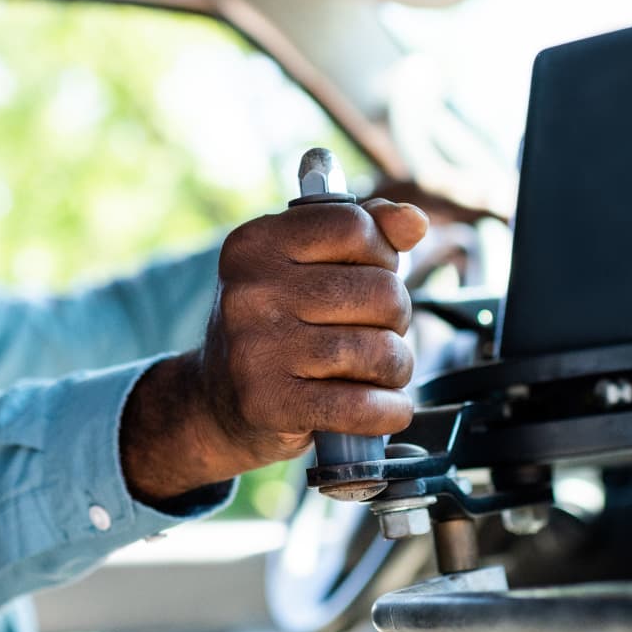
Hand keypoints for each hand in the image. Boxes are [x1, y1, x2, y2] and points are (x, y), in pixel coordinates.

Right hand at [121, 200, 427, 502]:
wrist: (217, 401)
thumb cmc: (278, 326)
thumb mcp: (305, 267)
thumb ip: (363, 234)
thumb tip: (414, 221)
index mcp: (256, 244)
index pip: (354, 226)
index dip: (381, 254)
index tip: (370, 276)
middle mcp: (249, 291)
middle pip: (381, 291)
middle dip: (395, 318)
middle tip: (373, 331)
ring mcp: (255, 348)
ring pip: (379, 350)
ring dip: (395, 368)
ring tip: (376, 372)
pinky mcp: (268, 403)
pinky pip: (362, 406)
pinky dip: (389, 410)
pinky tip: (383, 407)